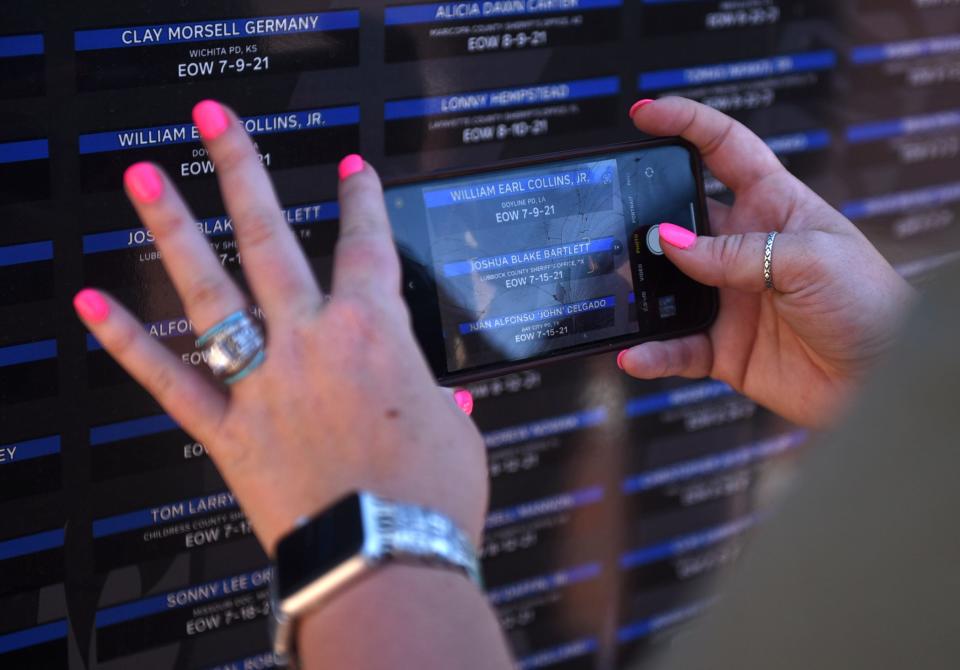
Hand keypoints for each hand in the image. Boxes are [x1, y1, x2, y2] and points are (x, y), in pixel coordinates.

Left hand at [72, 100, 487, 551]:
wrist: (387, 558)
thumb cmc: (428, 498)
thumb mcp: (455, 431)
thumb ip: (439, 399)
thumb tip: (444, 397)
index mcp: (375, 335)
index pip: (367, 247)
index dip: (362, 201)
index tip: (352, 171)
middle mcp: (311, 343)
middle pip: (272, 239)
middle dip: (244, 171)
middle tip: (216, 122)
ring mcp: (263, 382)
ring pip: (211, 290)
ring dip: (175, 229)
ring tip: (146, 178)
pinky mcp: (230, 431)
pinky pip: (169, 381)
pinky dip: (128, 344)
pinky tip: (93, 306)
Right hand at [622, 97, 914, 427]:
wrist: (884, 378)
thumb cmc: (871, 304)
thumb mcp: (812, 259)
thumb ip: (736, 252)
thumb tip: (670, 241)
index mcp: (773, 205)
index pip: (723, 149)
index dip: (686, 125)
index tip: (644, 116)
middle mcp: (743, 248)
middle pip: (678, 218)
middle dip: (643, 215)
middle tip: (613, 220)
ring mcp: (728, 297)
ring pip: (666, 286)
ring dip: (637, 287)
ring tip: (614, 289)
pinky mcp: (722, 346)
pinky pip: (675, 347)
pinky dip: (651, 352)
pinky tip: (635, 353)